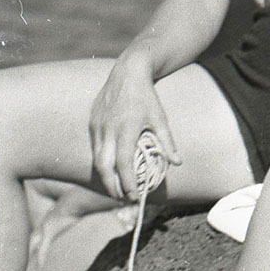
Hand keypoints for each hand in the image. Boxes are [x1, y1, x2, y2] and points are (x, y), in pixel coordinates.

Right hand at [88, 55, 180, 200]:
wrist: (128, 72)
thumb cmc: (146, 96)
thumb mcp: (160, 118)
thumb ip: (167, 141)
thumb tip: (177, 163)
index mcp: (126, 128)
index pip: (123, 163)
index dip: (126, 182)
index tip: (133, 195)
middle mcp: (108, 129)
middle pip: (103, 167)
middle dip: (111, 186)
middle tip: (122, 198)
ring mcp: (97, 125)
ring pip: (96, 158)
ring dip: (105, 176)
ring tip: (116, 187)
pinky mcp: (92, 121)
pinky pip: (94, 146)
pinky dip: (101, 161)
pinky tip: (110, 168)